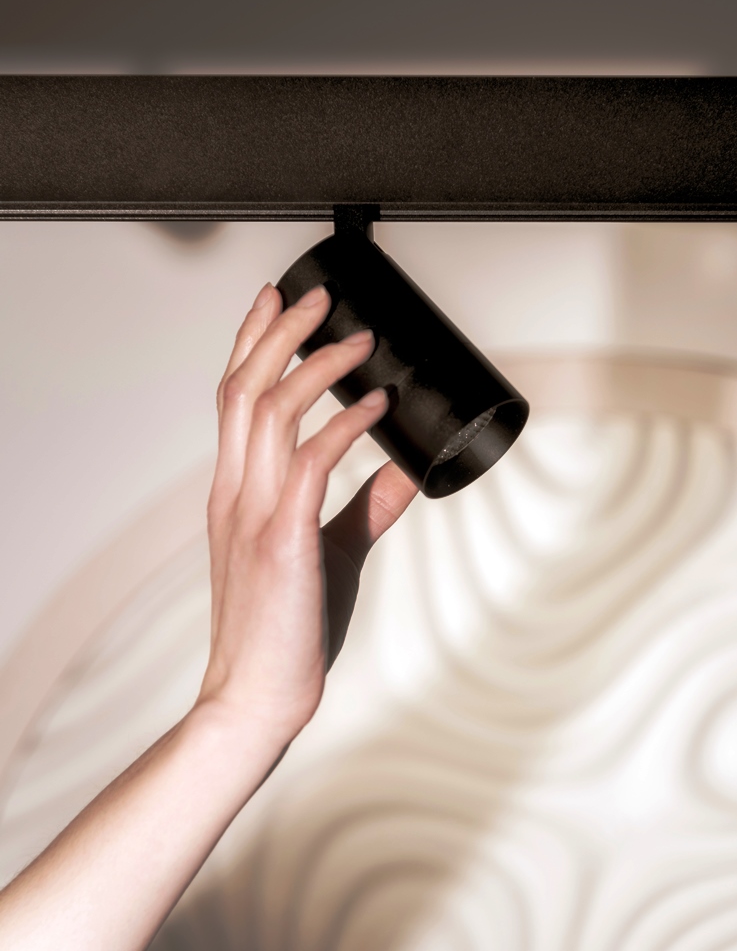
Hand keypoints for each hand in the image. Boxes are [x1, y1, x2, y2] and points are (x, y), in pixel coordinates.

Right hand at [197, 281, 418, 742]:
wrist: (256, 696)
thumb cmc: (282, 628)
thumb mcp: (324, 553)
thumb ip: (361, 508)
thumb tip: (402, 474)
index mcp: (234, 492)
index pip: (232, 399)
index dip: (251, 344)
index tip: (275, 303)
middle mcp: (235, 492)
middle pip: (245, 389)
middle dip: (281, 333)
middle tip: (317, 297)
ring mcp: (254, 514)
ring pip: (271, 413)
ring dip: (318, 366)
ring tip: (359, 341)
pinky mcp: (284, 540)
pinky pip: (312, 463)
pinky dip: (346, 425)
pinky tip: (377, 406)